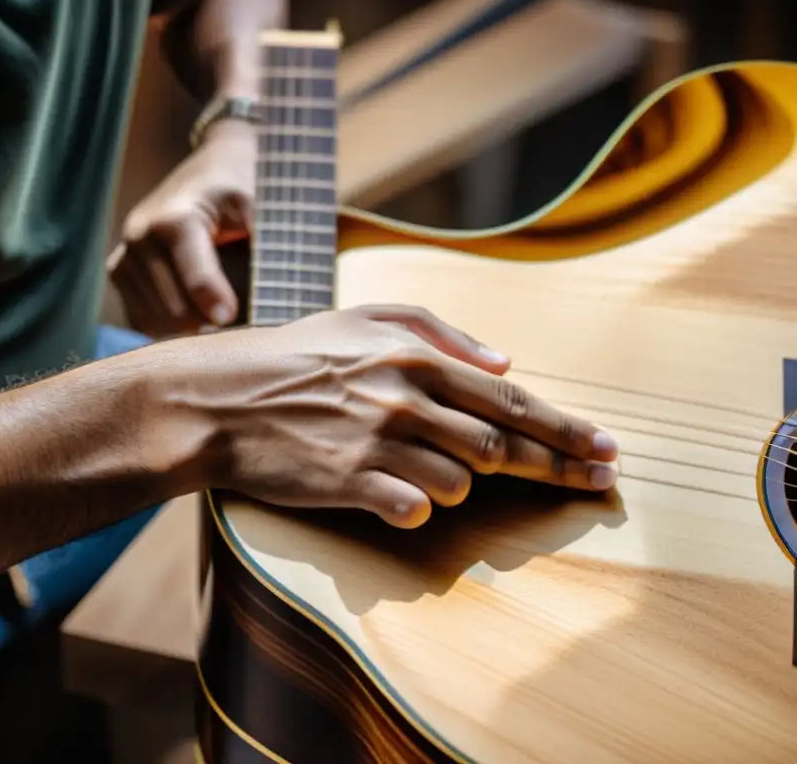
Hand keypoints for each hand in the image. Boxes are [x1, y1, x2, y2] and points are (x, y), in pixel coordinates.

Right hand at [108, 120, 253, 336]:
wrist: (213, 169)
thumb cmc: (240, 188)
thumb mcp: (257, 204)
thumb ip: (263, 240)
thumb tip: (271, 283)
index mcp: (175, 218)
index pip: (192, 272)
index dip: (212, 298)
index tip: (230, 317)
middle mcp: (140, 236)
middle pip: (173, 308)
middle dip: (207, 321)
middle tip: (237, 319)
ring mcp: (125, 255)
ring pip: (155, 321)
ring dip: (188, 328)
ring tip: (217, 314)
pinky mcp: (119, 272)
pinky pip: (140, 320)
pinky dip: (167, 329)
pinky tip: (193, 317)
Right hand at [160, 305, 619, 528]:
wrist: (219, 399)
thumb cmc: (294, 356)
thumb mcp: (362, 320)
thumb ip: (439, 330)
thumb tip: (503, 362)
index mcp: (415, 357)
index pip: (510, 400)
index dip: (567, 428)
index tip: (609, 451)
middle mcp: (406, 398)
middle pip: (502, 445)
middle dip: (557, 466)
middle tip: (599, 483)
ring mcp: (379, 442)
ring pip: (461, 482)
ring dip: (461, 483)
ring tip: (426, 469)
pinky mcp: (351, 483)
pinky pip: (415, 509)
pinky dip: (419, 507)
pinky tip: (398, 496)